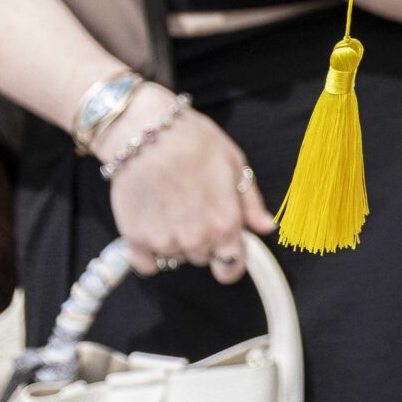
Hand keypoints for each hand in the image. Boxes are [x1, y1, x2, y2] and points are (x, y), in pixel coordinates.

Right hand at [101, 86, 275, 282]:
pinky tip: (154, 224)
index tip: (227, 249)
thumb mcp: (234, 164)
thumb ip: (250, 203)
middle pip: (204, 259)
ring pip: (177, 258)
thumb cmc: (193, 141)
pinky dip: (151, 251)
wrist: (144, 132)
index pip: (231, 269)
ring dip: (177, 242)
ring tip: (173, 207)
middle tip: (196, 208)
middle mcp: (195, 240)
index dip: (231, 260)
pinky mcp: (134, 240)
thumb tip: (266, 228)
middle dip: (204, 241)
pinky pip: (148, 265)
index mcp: (224, 224)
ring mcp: (163, 242)